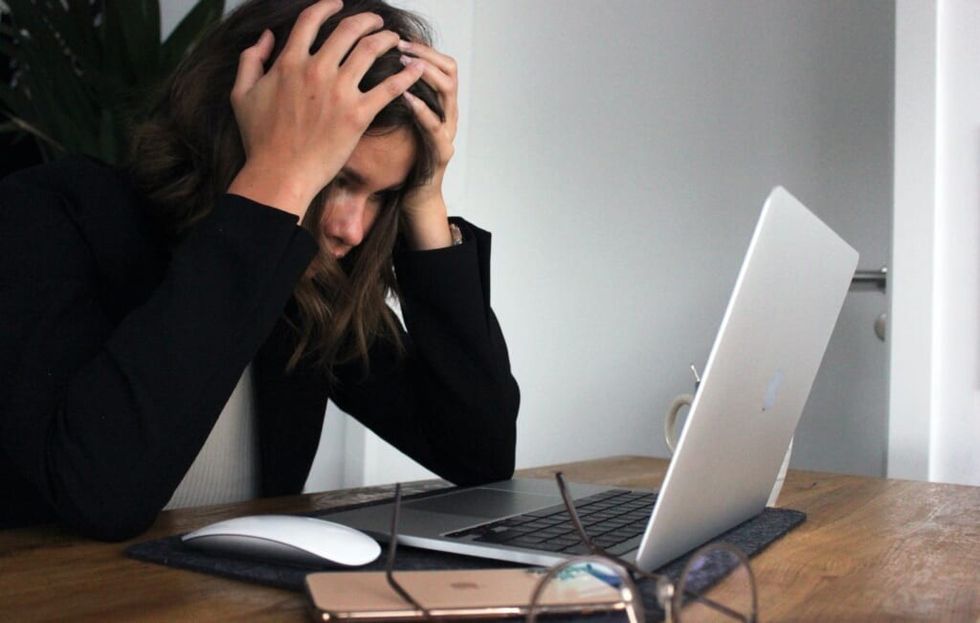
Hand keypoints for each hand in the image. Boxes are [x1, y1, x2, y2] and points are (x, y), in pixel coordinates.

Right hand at [227, 0, 424, 219]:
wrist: (279, 174)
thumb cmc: (260, 139)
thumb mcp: (241, 94)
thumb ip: (251, 59)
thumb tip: (266, 37)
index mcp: (289, 62)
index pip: (312, 19)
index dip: (327, 6)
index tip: (338, 5)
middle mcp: (316, 70)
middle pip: (348, 29)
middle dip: (367, 20)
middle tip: (376, 22)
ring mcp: (339, 92)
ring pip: (371, 50)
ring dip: (387, 39)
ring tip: (395, 39)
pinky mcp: (358, 115)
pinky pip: (389, 88)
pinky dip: (407, 75)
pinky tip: (417, 68)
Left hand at [397, 40, 458, 249]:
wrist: (413, 198)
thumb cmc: (401, 159)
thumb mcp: (396, 121)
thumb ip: (391, 97)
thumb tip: (366, 69)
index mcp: (438, 104)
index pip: (441, 63)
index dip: (423, 48)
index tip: (399, 38)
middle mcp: (448, 114)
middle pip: (449, 71)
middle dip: (425, 54)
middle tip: (401, 46)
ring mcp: (448, 132)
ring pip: (448, 92)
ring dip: (426, 74)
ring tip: (404, 65)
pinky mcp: (442, 152)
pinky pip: (435, 126)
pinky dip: (421, 109)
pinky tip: (405, 97)